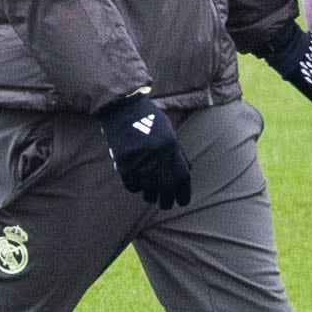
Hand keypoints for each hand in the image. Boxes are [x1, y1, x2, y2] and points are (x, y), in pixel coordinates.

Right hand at [96, 92, 192, 208]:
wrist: (123, 109)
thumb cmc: (148, 119)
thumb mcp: (169, 134)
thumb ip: (178, 154)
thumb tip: (188, 171)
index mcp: (172, 151)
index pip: (182, 182)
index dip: (183, 196)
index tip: (181, 201)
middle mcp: (158, 161)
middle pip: (166, 194)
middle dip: (166, 202)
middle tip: (164, 203)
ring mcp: (141, 165)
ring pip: (148, 194)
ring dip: (150, 195)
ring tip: (150, 192)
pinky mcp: (124, 167)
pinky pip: (132, 187)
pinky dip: (135, 186)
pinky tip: (136, 181)